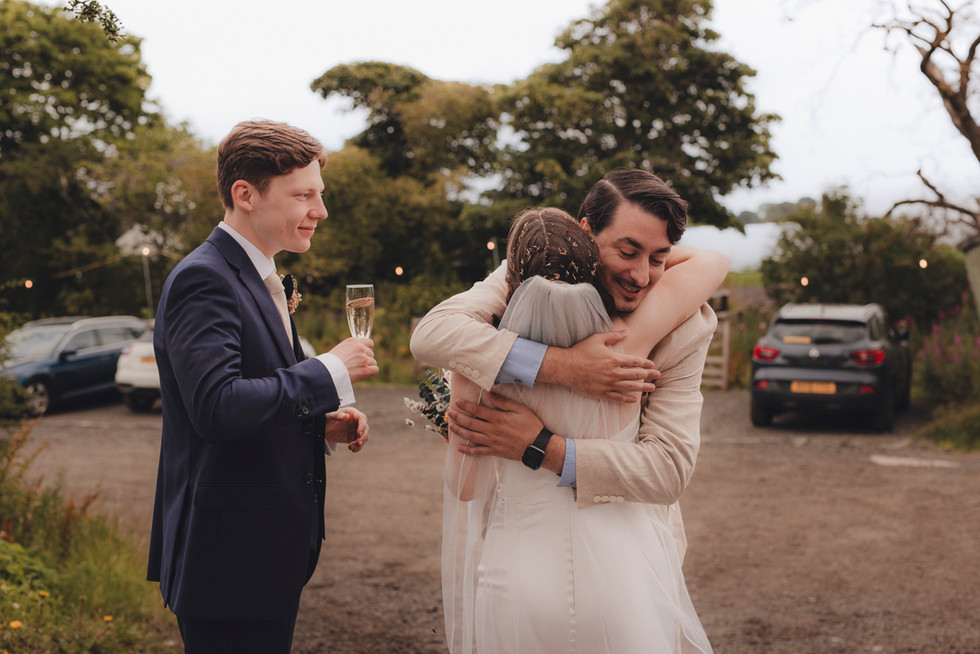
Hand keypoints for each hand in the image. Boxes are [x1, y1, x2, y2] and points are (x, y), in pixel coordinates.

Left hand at [324, 407, 368, 451]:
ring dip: (360, 443)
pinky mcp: (353, 437)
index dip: (362, 426)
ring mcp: (356, 430)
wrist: (323, 428)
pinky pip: (359, 443)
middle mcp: (356, 421)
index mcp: (352, 413)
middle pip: (366, 428)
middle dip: (363, 437)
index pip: (362, 418)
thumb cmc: (326, 419)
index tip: (358, 434)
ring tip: (351, 447)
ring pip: (364, 437)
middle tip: (357, 443)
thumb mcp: (329, 417)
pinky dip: (358, 447)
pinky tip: (352, 449)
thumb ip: (337, 415)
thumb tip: (346, 416)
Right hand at [329, 337, 378, 382]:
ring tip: (355, 370)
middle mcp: (360, 348)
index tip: (363, 354)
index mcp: (353, 341)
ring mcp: (364, 359)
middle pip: (371, 353)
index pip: (370, 342)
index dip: (367, 349)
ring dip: (367, 367)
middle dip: (366, 359)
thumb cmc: (330, 363)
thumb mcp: (340, 349)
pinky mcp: (366, 370)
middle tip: (355, 365)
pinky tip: (361, 374)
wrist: (326, 372)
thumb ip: (352, 348)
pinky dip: (370, 373)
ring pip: (373, 362)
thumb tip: (361, 352)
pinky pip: (375, 370)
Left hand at [448, 393, 542, 460]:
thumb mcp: (520, 409)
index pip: (478, 411)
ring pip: (472, 436)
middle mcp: (492, 430)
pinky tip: (460, 448)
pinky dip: (468, 451)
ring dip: (460, 431)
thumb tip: (490, 394)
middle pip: (471, 423)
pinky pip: (479, 451)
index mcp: (498, 418)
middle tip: (450, 413)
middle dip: (459, 417)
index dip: (466, 406)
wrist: (537, 446)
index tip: (458, 402)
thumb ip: (504, 402)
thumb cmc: (531, 426)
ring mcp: (492, 442)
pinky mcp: (495, 451)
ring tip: (451, 426)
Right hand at [541, 330, 659, 402]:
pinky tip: (634, 399)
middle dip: (649, 375)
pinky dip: (626, 399)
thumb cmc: (580, 351)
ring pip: (630, 387)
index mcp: (614, 359)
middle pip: (636, 375)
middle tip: (658, 375)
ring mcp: (608, 384)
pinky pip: (617, 397)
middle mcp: (613, 373)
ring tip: (652, 388)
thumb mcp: (597, 339)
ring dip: (642, 388)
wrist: (565, 367)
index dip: (645, 363)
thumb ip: (613, 336)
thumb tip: (627, 332)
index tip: (652, 365)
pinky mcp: (601, 392)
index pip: (635, 362)